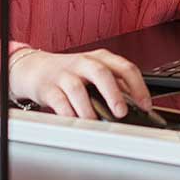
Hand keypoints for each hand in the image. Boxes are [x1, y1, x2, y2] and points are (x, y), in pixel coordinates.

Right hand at [8, 48, 150, 119]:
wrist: (34, 68)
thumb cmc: (69, 72)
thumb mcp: (94, 73)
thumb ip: (114, 85)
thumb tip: (136, 104)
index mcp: (100, 58)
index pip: (124, 67)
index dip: (138, 86)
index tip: (145, 105)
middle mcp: (83, 63)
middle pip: (101, 73)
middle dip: (113, 93)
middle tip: (121, 112)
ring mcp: (64, 74)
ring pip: (77, 88)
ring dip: (88, 107)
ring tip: (95, 121)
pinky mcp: (47, 87)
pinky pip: (58, 101)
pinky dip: (67, 113)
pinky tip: (74, 121)